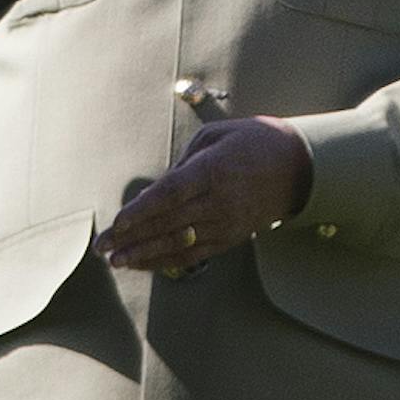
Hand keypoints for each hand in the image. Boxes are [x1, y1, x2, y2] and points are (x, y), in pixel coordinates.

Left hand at [93, 117, 311, 271]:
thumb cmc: (250, 142)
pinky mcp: (232, 238)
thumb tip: (151, 194)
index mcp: (213, 170)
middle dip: (131, 238)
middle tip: (101, 247)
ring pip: (179, 244)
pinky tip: (144, 263)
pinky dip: (166, 261)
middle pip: (168, 224)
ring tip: (115, 261)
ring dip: (144, 255)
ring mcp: (227, 223)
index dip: (140, 212)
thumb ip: (182, 163)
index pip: (169, 195)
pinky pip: (195, 255)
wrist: (297, 167)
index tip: (116, 223)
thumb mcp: (215, 136)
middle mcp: (220, 201)